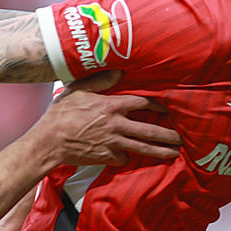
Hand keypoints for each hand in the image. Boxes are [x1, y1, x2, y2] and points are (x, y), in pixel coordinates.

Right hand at [31, 71, 178, 166]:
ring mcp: (113, 143)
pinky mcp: (106, 157)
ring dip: (160, 151)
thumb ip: (100, 81)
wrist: (49, 141)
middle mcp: (117, 125)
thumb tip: (118, 70)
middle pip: (149, 130)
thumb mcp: (78, 90)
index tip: (168, 109)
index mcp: (112, 106)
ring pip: (142, 148)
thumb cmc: (60, 114)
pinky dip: (126, 158)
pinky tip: (129, 158)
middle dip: (168, 135)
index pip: (142, 103)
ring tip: (173, 153)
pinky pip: (123, 159)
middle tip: (181, 138)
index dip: (158, 106)